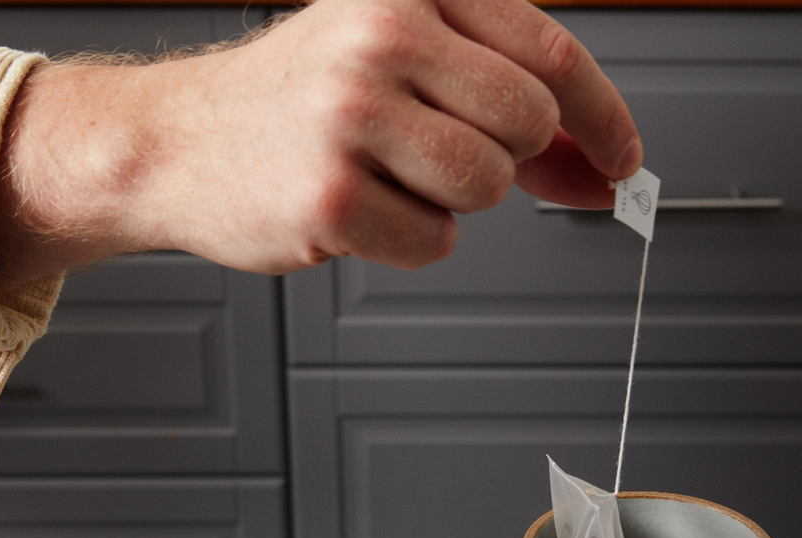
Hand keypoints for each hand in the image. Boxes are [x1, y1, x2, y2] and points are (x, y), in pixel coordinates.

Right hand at [0, 0, 641, 286]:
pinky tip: (363, 204)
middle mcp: (380, 32)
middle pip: (528, 122)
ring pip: (487, 183)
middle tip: (449, 151)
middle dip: (508, 154)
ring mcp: (351, 113)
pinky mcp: (330, 194)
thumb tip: (603, 166)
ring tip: (392, 172)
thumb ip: (504, 98)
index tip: (622, 156)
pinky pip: (435, 241)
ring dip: (454, 198)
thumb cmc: (298, 99)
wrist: (178, 141)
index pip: (551, 53)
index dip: (603, 118)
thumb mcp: (402, 58)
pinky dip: (411, 238)